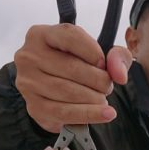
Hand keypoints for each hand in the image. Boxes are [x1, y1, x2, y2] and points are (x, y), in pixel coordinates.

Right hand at [14, 23, 132, 132]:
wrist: (53, 94)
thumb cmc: (74, 67)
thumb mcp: (97, 54)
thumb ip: (116, 56)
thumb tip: (119, 74)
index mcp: (40, 35)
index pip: (71, 36)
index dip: (93, 51)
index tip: (103, 64)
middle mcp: (29, 57)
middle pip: (71, 67)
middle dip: (98, 79)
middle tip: (107, 86)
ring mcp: (28, 83)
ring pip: (68, 91)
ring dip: (94, 98)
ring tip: (104, 99)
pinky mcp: (34, 107)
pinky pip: (65, 112)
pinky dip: (89, 114)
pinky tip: (106, 114)